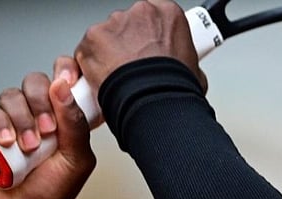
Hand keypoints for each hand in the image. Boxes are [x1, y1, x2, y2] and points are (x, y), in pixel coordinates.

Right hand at [0, 56, 96, 198]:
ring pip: (12, 96)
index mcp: (63, 118)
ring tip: (28, 147)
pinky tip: (7, 144)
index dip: (65, 72)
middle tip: (48, 130)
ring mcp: (10, 121)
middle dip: (42, 102)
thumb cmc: (51, 193)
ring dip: (22, 119)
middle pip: (35, 82)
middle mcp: (36, 115)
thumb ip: (75, 123)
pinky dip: (0, 125)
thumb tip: (62, 85)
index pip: (63, 81)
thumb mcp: (77, 159)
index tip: (67, 80)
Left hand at [75, 0, 206, 93]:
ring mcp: (114, 24)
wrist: (155, 102)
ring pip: (106, 36)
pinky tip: (104, 81)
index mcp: (167, 13)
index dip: (152, 36)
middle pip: (129, 25)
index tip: (152, 49)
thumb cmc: (174, 88)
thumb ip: (184, 61)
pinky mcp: (92, 38)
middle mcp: (140, 12)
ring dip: (110, 54)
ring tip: (121, 79)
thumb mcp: (194, 71)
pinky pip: (87, 51)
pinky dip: (92, 65)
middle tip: (136, 69)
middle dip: (130, 45)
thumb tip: (184, 73)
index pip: (155, 17)